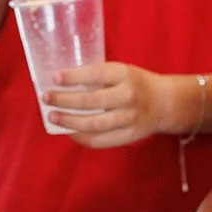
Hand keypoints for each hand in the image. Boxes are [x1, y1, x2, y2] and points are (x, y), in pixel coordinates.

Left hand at [46, 64, 183, 147]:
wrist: (165, 103)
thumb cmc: (136, 83)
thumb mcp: (121, 71)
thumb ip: (98, 76)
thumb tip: (63, 83)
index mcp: (125, 74)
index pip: (95, 74)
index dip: (73, 77)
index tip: (55, 78)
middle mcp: (128, 96)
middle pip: (91, 101)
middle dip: (65, 101)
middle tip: (47, 99)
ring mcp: (129, 119)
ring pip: (94, 124)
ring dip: (69, 121)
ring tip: (53, 117)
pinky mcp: (129, 136)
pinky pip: (100, 140)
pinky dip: (81, 137)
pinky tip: (69, 131)